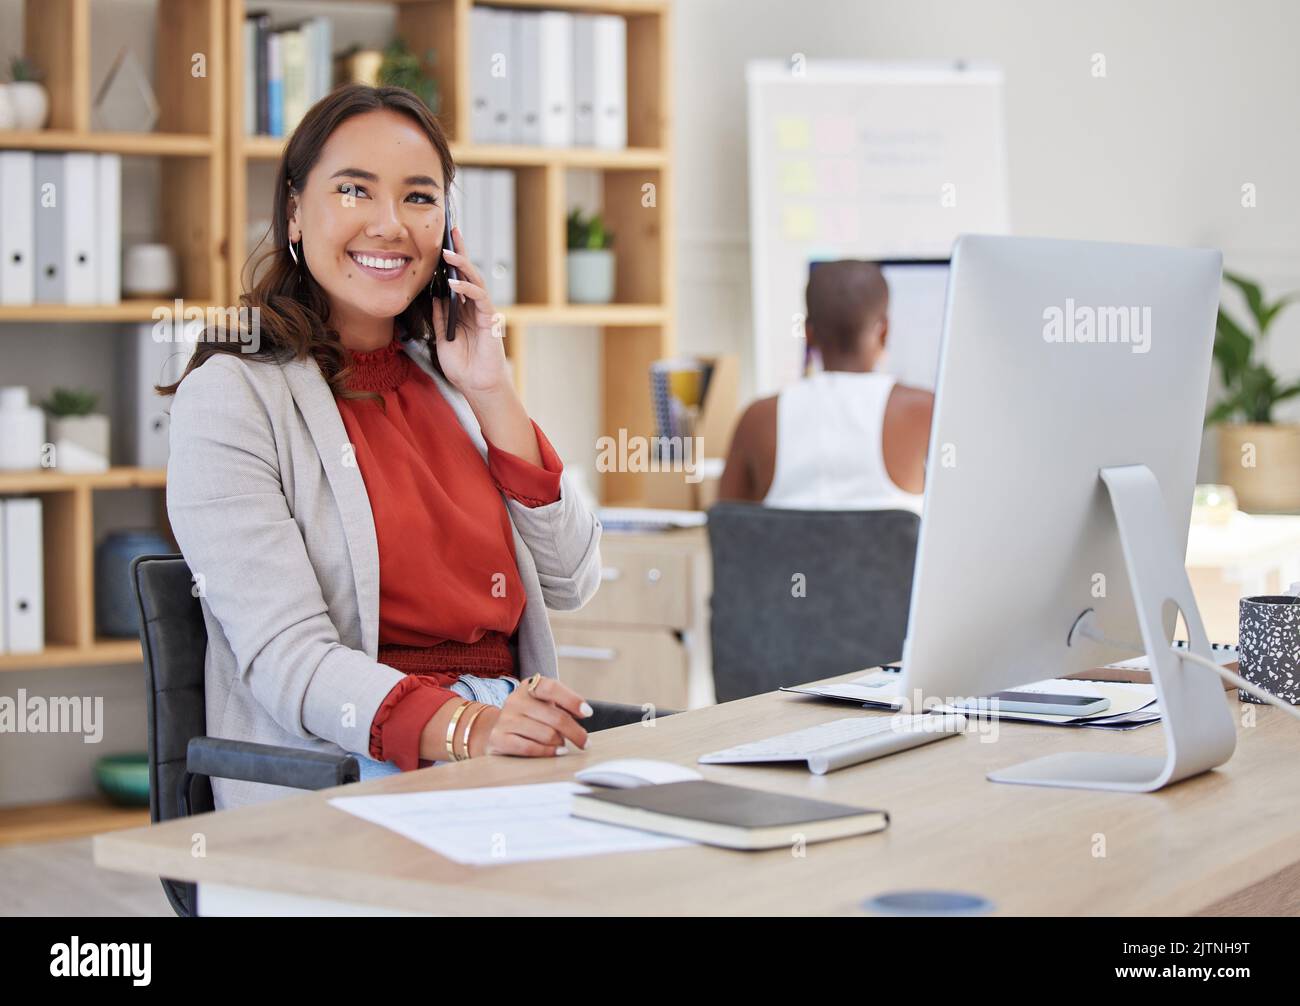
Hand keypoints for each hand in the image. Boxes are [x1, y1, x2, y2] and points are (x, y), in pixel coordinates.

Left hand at [431, 226, 509, 395]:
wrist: (476, 386)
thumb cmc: (463, 367)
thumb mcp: (443, 340)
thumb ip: (440, 318)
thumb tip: (434, 297)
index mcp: (464, 311)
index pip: (458, 280)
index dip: (453, 261)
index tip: (445, 241)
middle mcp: (474, 308)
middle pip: (469, 273)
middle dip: (461, 252)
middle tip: (453, 231)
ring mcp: (483, 312)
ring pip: (476, 281)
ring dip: (462, 266)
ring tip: (448, 253)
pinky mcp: (489, 320)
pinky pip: (480, 299)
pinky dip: (467, 290)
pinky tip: (453, 284)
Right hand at [477, 677, 593, 756]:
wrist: (495, 730)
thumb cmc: (530, 717)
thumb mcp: (544, 704)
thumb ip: (562, 705)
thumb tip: (584, 712)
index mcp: (529, 686)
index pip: (552, 688)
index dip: (572, 700)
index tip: (588, 713)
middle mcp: (515, 699)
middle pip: (555, 717)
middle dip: (576, 732)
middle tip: (585, 742)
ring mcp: (505, 718)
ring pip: (547, 735)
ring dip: (560, 742)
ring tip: (562, 744)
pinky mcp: (498, 738)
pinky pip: (531, 748)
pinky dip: (548, 752)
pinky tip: (558, 752)